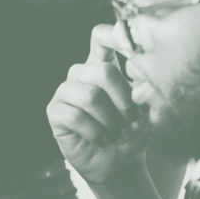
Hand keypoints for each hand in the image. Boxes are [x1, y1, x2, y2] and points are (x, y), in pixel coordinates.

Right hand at [46, 24, 144, 185]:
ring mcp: (66, 91)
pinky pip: (75, 116)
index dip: (111, 35)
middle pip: (102, 70)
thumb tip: (140, 88)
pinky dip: (95, 132)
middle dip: (123, 99)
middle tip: (130, 119)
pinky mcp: (55, 111)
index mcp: (103, 66)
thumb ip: (141, 94)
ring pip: (90, 96)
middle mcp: (82, 74)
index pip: (100, 38)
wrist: (118, 164)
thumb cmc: (131, 133)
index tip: (129, 45)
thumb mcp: (144, 112)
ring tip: (116, 132)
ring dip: (110, 120)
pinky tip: (101, 139)